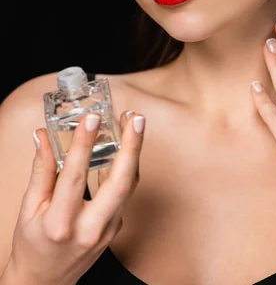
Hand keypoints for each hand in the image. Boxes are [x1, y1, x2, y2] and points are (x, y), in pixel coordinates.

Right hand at [3, 111, 144, 284]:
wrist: (45, 281)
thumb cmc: (33, 244)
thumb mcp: (29, 207)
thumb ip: (41, 170)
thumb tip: (43, 136)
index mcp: (61, 224)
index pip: (75, 177)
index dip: (84, 145)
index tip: (91, 119)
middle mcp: (90, 229)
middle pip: (120, 183)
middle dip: (132, 146)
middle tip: (135, 118)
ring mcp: (108, 231)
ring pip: (129, 186)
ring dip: (134, 152)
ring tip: (133, 123)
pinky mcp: (116, 228)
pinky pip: (126, 192)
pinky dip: (127, 166)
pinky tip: (126, 145)